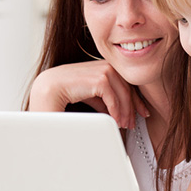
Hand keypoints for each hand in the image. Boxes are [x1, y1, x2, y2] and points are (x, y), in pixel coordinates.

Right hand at [28, 60, 149, 128]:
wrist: (48, 90)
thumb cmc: (67, 91)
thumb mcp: (90, 96)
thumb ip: (103, 100)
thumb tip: (116, 112)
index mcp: (104, 67)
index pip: (126, 83)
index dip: (136, 99)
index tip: (142, 113)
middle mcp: (105, 65)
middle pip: (128, 87)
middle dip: (134, 107)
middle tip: (134, 123)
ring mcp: (103, 70)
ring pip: (123, 93)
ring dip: (125, 111)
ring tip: (125, 125)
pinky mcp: (99, 78)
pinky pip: (114, 97)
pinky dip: (116, 111)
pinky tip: (115, 121)